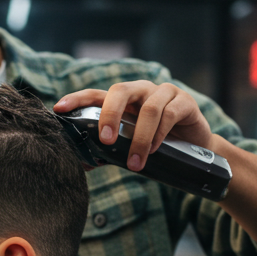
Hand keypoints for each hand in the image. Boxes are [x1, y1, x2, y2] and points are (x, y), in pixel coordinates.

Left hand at [54, 81, 213, 171]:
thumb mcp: (131, 148)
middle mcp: (141, 90)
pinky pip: (169, 114)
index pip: (96, 94)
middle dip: (109, 114)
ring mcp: (164, 93)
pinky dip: (159, 134)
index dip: (77, 99)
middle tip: (105, 140)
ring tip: (134, 163)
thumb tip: (81, 164)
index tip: (59, 109)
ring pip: (147, 108)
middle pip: (120, 90)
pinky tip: (154, 150)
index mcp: (123, 100)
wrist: (197, 150)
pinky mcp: (185, 102)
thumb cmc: (159, 146)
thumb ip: (109, 152)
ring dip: (139, 138)